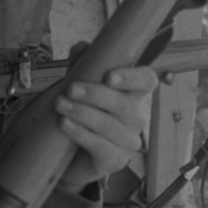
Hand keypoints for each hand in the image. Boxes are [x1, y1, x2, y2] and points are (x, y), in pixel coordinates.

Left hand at [54, 65, 157, 191]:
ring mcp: (128, 141)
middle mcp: (134, 117)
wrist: (70, 158)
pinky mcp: (116, 161)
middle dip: (95, 95)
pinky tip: (66, 125)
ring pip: (110, 126)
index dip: (133, 77)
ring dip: (83, 113)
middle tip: (71, 89)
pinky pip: (101, 147)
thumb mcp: (79, 88)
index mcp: (131, 95)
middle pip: (124, 104)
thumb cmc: (81, 118)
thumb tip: (81, 46)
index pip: (147, 80)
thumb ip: (82, 66)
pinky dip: (82, 134)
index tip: (110, 76)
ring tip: (60, 106)